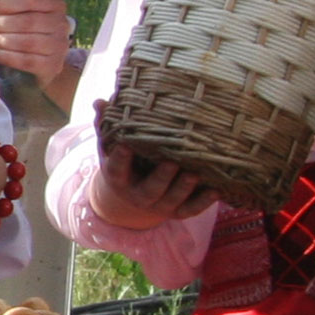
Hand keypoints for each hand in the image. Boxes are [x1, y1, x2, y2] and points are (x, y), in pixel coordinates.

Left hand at [0, 0, 73, 78]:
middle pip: (28, 22)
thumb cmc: (18, 27)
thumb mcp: (3, 9)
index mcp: (53, 3)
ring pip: (27, 42)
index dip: (7, 4)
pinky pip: (27, 61)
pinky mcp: (53, 65)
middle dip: (1, 25)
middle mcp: (61, 23)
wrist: (36, 58)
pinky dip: (6, 57)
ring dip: (2, 41)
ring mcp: (60, 45)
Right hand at [85, 118, 213, 228]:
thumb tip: (99, 101)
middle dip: (161, 178)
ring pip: (172, 200)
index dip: (121, 159)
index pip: (117, 170)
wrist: (133, 199)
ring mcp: (160, 206)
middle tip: (171, 163)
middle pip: (150, 190)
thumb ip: (106, 126)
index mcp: (120, 180)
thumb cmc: (127, 164)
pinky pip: (191, 210)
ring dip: (183, 188)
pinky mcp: (178, 212)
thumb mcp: (112, 148)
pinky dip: (203, 202)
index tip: (126, 145)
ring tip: (194, 174)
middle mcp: (139, 196)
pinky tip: (215, 190)